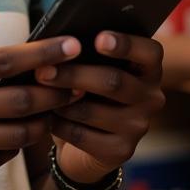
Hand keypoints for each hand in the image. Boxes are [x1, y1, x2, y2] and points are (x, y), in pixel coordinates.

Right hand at [0, 2, 81, 189]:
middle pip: (20, 101)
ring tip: (57, 108)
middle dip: (57, 91)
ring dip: (42, 121)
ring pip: (15, 135)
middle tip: (80, 81)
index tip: (73, 45)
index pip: (7, 60)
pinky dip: (14, 145)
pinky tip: (21, 130)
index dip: (45, 53)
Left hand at [34, 32, 165, 183]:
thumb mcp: (89, 67)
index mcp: (147, 68)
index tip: (98, 38)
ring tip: (39, 94)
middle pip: (113, 81)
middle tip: (43, 70)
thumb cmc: (85, 89)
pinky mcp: (120, 151)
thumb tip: (59, 43)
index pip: (149, 52)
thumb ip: (84, 53)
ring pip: (93, 110)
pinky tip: (46, 117)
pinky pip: (82, 135)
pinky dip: (59, 124)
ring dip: (60, 101)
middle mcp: (150, 97)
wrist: (84, 142)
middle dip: (74, 74)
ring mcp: (138, 127)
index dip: (125, 44)